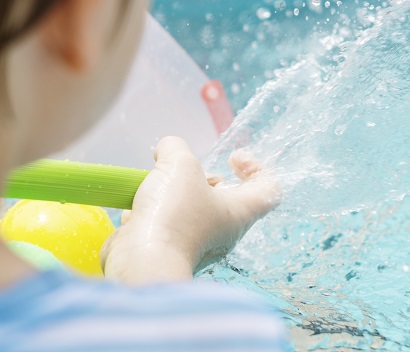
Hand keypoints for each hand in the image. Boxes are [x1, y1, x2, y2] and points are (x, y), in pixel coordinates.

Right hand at [101, 136, 278, 283]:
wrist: (143, 262)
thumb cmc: (174, 215)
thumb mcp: (179, 164)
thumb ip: (176, 147)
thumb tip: (167, 150)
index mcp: (240, 212)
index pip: (269, 190)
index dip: (257, 167)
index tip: (233, 158)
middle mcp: (223, 231)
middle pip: (223, 195)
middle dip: (201, 176)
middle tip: (184, 172)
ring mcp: (196, 244)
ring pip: (189, 207)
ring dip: (171, 192)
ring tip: (157, 188)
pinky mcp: (169, 251)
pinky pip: (162, 223)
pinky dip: (150, 213)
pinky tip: (139, 212)